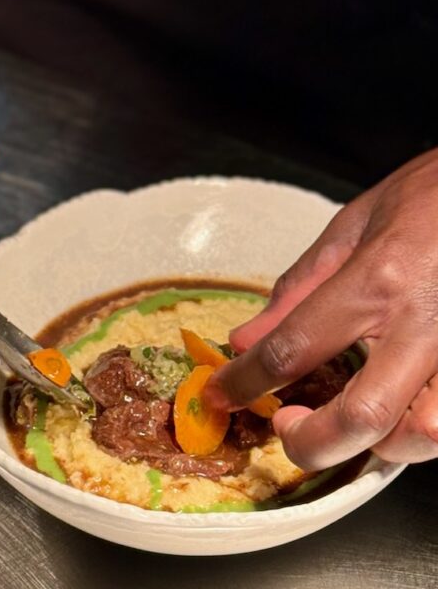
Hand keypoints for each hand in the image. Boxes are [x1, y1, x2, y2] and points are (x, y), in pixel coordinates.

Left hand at [208, 150, 437, 469]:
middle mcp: (424, 321)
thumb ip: (297, 289)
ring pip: (420, 436)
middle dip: (312, 441)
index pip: (293, 348)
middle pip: (363, 415)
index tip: (222, 395)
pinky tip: (392, 413)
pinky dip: (415, 433)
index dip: (245, 381)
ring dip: (374, 443)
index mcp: (378, 279)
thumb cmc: (428, 197)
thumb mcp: (350, 227)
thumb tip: (244, 340)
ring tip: (345, 420)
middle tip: (287, 426)